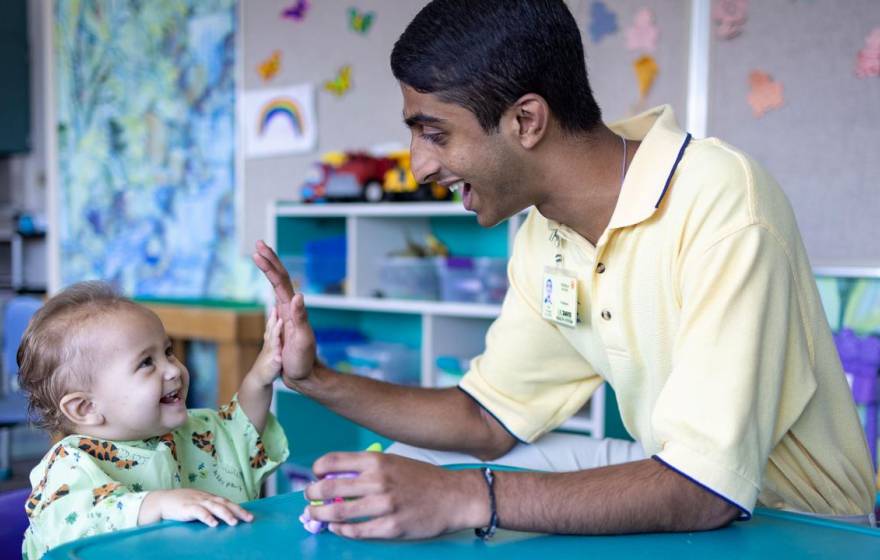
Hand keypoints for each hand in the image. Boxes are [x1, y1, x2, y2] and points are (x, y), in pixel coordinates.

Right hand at [140, 489, 253, 527]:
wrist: (163, 501)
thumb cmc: (182, 504)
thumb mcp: (199, 504)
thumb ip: (210, 509)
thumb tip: (225, 516)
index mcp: (210, 498)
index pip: (228, 503)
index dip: (239, 509)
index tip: (250, 517)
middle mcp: (206, 499)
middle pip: (225, 503)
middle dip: (238, 511)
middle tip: (249, 519)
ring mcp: (197, 502)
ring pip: (214, 507)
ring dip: (225, 514)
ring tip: (234, 522)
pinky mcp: (187, 508)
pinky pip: (199, 512)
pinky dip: (207, 517)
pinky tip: (213, 523)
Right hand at [252, 240, 317, 384]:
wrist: (306, 375)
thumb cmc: (303, 360)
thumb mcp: (302, 341)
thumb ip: (300, 319)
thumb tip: (298, 296)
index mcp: (292, 309)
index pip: (280, 281)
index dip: (270, 264)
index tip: (258, 251)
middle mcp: (291, 307)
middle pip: (280, 277)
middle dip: (269, 259)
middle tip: (258, 243)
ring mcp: (288, 312)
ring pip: (279, 283)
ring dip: (270, 267)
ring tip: (260, 254)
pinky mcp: (285, 319)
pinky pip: (277, 294)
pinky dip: (272, 282)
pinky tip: (270, 279)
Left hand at [303, 452, 488, 538]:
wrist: (455, 496)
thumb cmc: (424, 479)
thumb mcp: (395, 463)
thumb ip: (368, 469)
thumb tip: (337, 478)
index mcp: (377, 461)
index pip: (334, 461)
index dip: (318, 469)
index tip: (316, 475)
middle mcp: (378, 481)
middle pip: (330, 487)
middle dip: (313, 494)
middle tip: (310, 498)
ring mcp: (384, 505)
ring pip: (338, 513)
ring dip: (321, 516)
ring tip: (316, 516)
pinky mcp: (391, 527)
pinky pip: (357, 531)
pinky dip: (343, 530)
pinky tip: (339, 529)